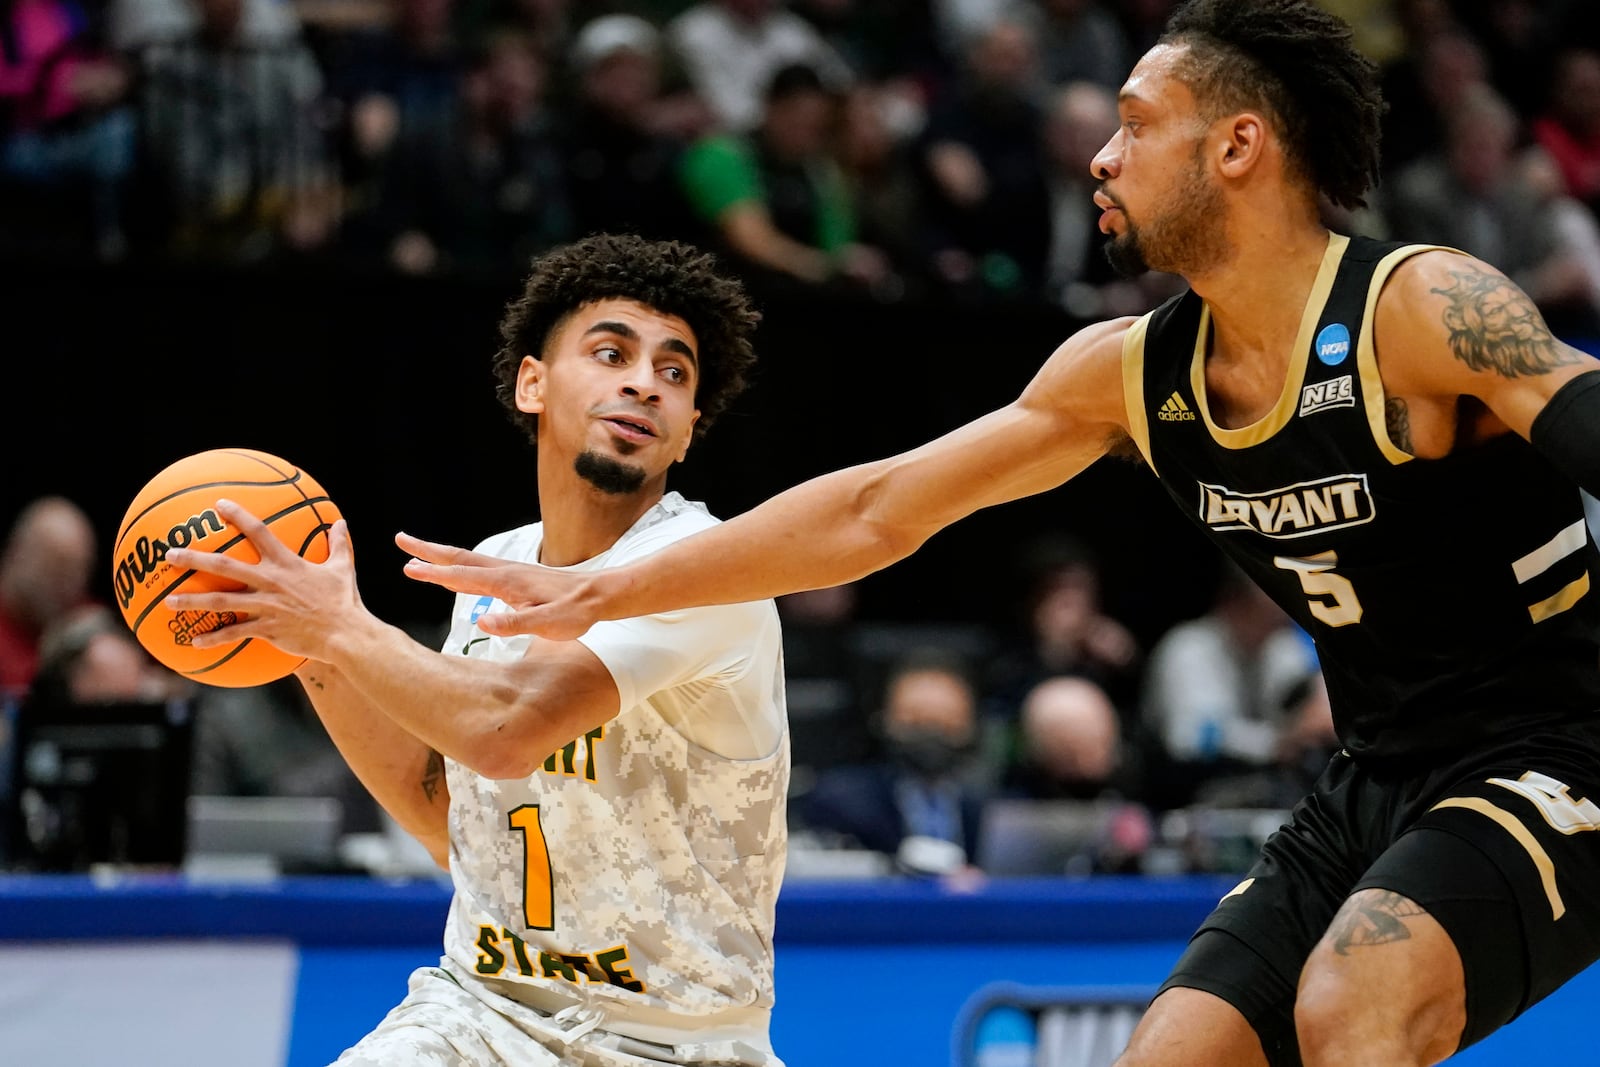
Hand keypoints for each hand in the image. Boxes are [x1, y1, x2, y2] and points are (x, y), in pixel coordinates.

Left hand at [162, 499, 363, 660]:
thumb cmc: (343, 600)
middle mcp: (270, 581)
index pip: (259, 532)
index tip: (218, 504)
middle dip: (194, 559)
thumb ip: (339, 544)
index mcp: (287, 563)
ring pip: (220, 602)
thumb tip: (342, 523)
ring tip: (168, 602)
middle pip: (225, 566)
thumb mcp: (342, 568)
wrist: (344, 634)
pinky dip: (214, 638)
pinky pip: (234, 633)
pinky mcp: (266, 629)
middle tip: (170, 555)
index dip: (238, 516)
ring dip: (192, 601)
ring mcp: (265, 606)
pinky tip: (195, 642)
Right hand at [396, 532, 597, 640]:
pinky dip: (460, 565)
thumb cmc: (575, 612)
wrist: (599, 594)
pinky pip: (480, 567)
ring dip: (441, 555)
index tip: (407, 567)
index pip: (462, 577)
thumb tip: (481, 622)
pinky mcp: (518, 576)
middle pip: (459, 558)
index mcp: (506, 583)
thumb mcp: (547, 625)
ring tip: (419, 552)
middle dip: (428, 550)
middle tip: (400, 539)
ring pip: (468, 559)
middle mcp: (505, 571)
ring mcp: (511, 571)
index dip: (433, 573)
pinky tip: (457, 572)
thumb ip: (514, 624)